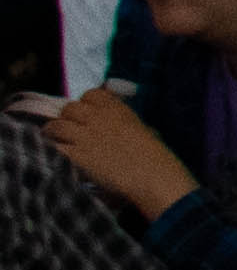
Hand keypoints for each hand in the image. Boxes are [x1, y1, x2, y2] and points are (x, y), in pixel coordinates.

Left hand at [43, 83, 186, 215]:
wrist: (151, 175)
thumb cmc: (152, 155)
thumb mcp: (141, 128)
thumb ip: (122, 121)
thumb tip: (110, 123)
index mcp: (116, 109)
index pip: (90, 94)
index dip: (85, 103)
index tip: (86, 114)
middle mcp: (97, 118)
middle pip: (69, 108)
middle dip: (66, 117)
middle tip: (68, 129)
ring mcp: (85, 136)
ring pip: (55, 125)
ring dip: (52, 133)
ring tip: (54, 140)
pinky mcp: (76, 155)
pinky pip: (54, 147)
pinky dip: (53, 150)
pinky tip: (57, 156)